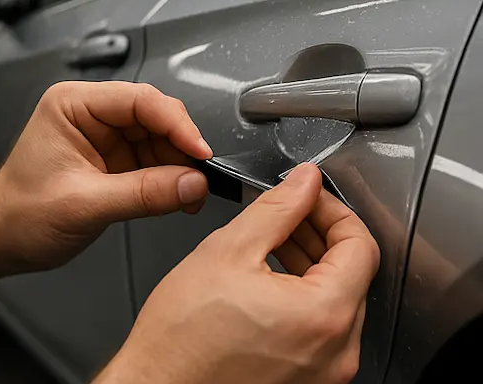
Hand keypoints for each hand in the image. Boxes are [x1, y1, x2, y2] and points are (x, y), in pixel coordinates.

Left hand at [0, 81, 212, 278]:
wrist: (5, 239)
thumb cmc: (22, 213)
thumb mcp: (86, 204)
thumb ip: (144, 193)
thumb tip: (192, 184)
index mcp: (73, 105)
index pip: (138, 99)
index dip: (175, 123)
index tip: (200, 150)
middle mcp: (89, 114)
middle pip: (153, 116)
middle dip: (180, 146)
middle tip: (201, 177)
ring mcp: (102, 136)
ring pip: (158, 138)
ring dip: (179, 165)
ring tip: (191, 194)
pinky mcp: (112, 160)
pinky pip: (152, 160)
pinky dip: (170, 178)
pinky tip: (179, 196)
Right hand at [95, 163, 379, 383]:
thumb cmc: (185, 334)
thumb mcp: (229, 250)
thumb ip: (275, 209)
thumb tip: (303, 182)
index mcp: (324, 315)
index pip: (360, 245)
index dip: (332, 209)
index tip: (306, 194)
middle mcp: (337, 352)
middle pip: (352, 273)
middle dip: (319, 231)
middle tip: (284, 209)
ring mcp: (326, 373)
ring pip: (336, 300)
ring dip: (310, 261)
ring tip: (270, 238)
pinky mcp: (309, 381)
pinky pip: (321, 328)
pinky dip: (303, 294)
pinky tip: (268, 276)